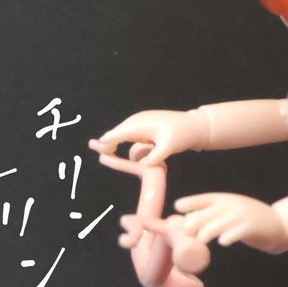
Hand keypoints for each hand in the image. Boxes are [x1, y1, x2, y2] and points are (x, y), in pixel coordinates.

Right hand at [93, 109, 207, 164]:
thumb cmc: (183, 135)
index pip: (116, 135)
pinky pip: (131, 135)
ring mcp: (142, 122)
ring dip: (116, 142)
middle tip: (92, 147)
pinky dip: (127, 141)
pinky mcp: (146, 126)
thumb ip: (155, 157)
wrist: (195, 125)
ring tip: (105, 149)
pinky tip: (124, 146)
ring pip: (123, 134)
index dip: (105, 144)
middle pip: (116, 133)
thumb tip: (143, 166)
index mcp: (140, 124)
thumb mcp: (169, 148)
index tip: (98, 152)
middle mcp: (138, 121)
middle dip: (107, 142)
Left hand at [175, 192, 287, 251]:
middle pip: (210, 212)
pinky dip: (230, 236)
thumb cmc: (250, 221)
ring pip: (221, 223)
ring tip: (200, 240)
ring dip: (208, 231)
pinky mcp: (252, 227)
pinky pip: (238, 231)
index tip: (177, 207)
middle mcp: (232, 205)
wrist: (280, 225)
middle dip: (196, 220)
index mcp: (226, 200)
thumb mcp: (231, 213)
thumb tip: (187, 220)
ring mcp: (243, 216)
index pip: (205, 199)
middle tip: (186, 231)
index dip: (191, 202)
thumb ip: (212, 215)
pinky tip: (223, 242)